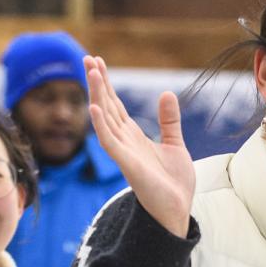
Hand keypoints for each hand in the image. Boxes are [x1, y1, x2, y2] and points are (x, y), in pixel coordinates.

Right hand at [85, 55, 194, 238]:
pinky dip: (101, 126)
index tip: (97, 61)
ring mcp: (123, 152)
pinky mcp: (127, 165)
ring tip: (90, 71)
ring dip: (97, 95)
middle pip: (106, 106)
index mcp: (133, 136)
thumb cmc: (174, 182)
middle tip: (87, 57)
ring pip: (105, 119)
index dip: (106, 83)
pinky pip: (110, 143)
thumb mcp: (175, 144)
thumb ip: (169, 121)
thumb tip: (166, 93)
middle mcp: (124, 141)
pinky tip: (95, 108)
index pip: (115, 104)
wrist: (178, 209)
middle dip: (97, 82)